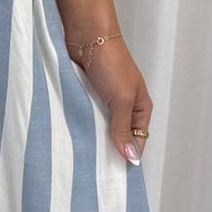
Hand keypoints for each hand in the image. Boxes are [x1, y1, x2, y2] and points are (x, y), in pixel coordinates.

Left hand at [69, 36, 151, 165]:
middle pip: (118, 136)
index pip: (138, 140)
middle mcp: (123, 107)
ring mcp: (104, 102)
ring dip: (92, 137)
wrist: (87, 36)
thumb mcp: (121, 99)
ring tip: (81, 158)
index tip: (115, 175)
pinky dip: (79, 125)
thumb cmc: (111, 63)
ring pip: (99, 128)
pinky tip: (71, 137)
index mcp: (140, 108)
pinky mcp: (86, 96)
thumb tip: (131, 157)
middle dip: (108, 149)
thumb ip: (123, 128)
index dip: (129, 156)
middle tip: (95, 172)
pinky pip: (84, 117)